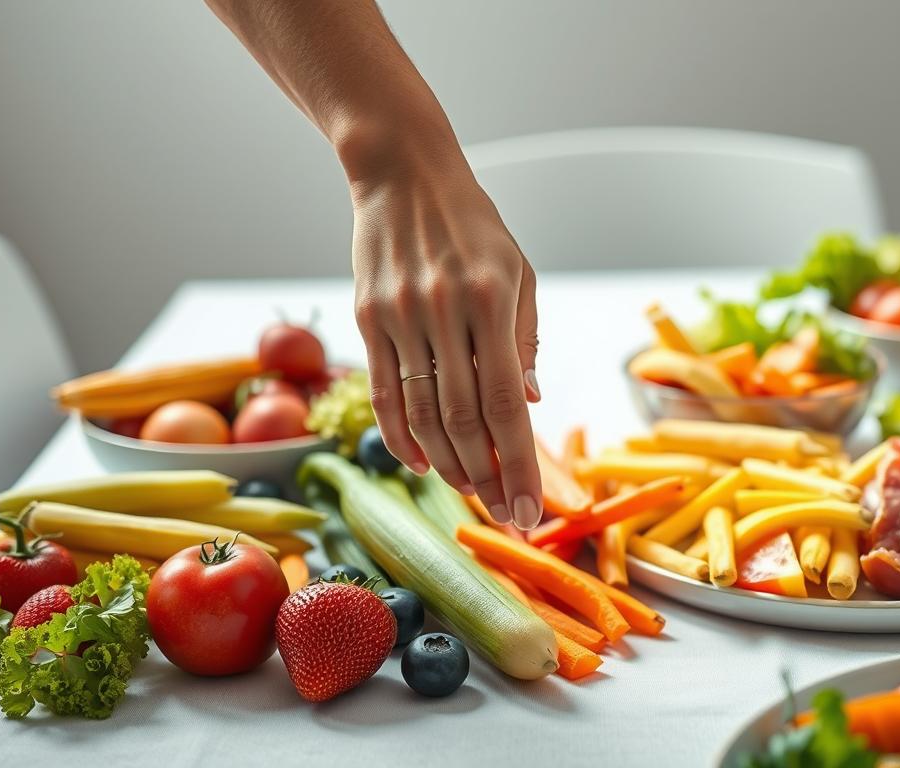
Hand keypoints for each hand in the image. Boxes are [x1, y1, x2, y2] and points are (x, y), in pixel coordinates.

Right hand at [348, 160, 542, 529]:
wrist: (403, 173)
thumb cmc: (473, 225)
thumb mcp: (518, 271)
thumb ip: (523, 340)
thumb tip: (527, 406)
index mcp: (492, 300)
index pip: (506, 404)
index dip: (520, 467)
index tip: (532, 514)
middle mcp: (443, 312)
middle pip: (464, 421)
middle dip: (488, 480)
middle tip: (506, 516)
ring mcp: (399, 317)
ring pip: (422, 415)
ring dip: (449, 465)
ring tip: (472, 492)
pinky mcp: (367, 320)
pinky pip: (382, 394)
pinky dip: (402, 437)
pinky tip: (423, 463)